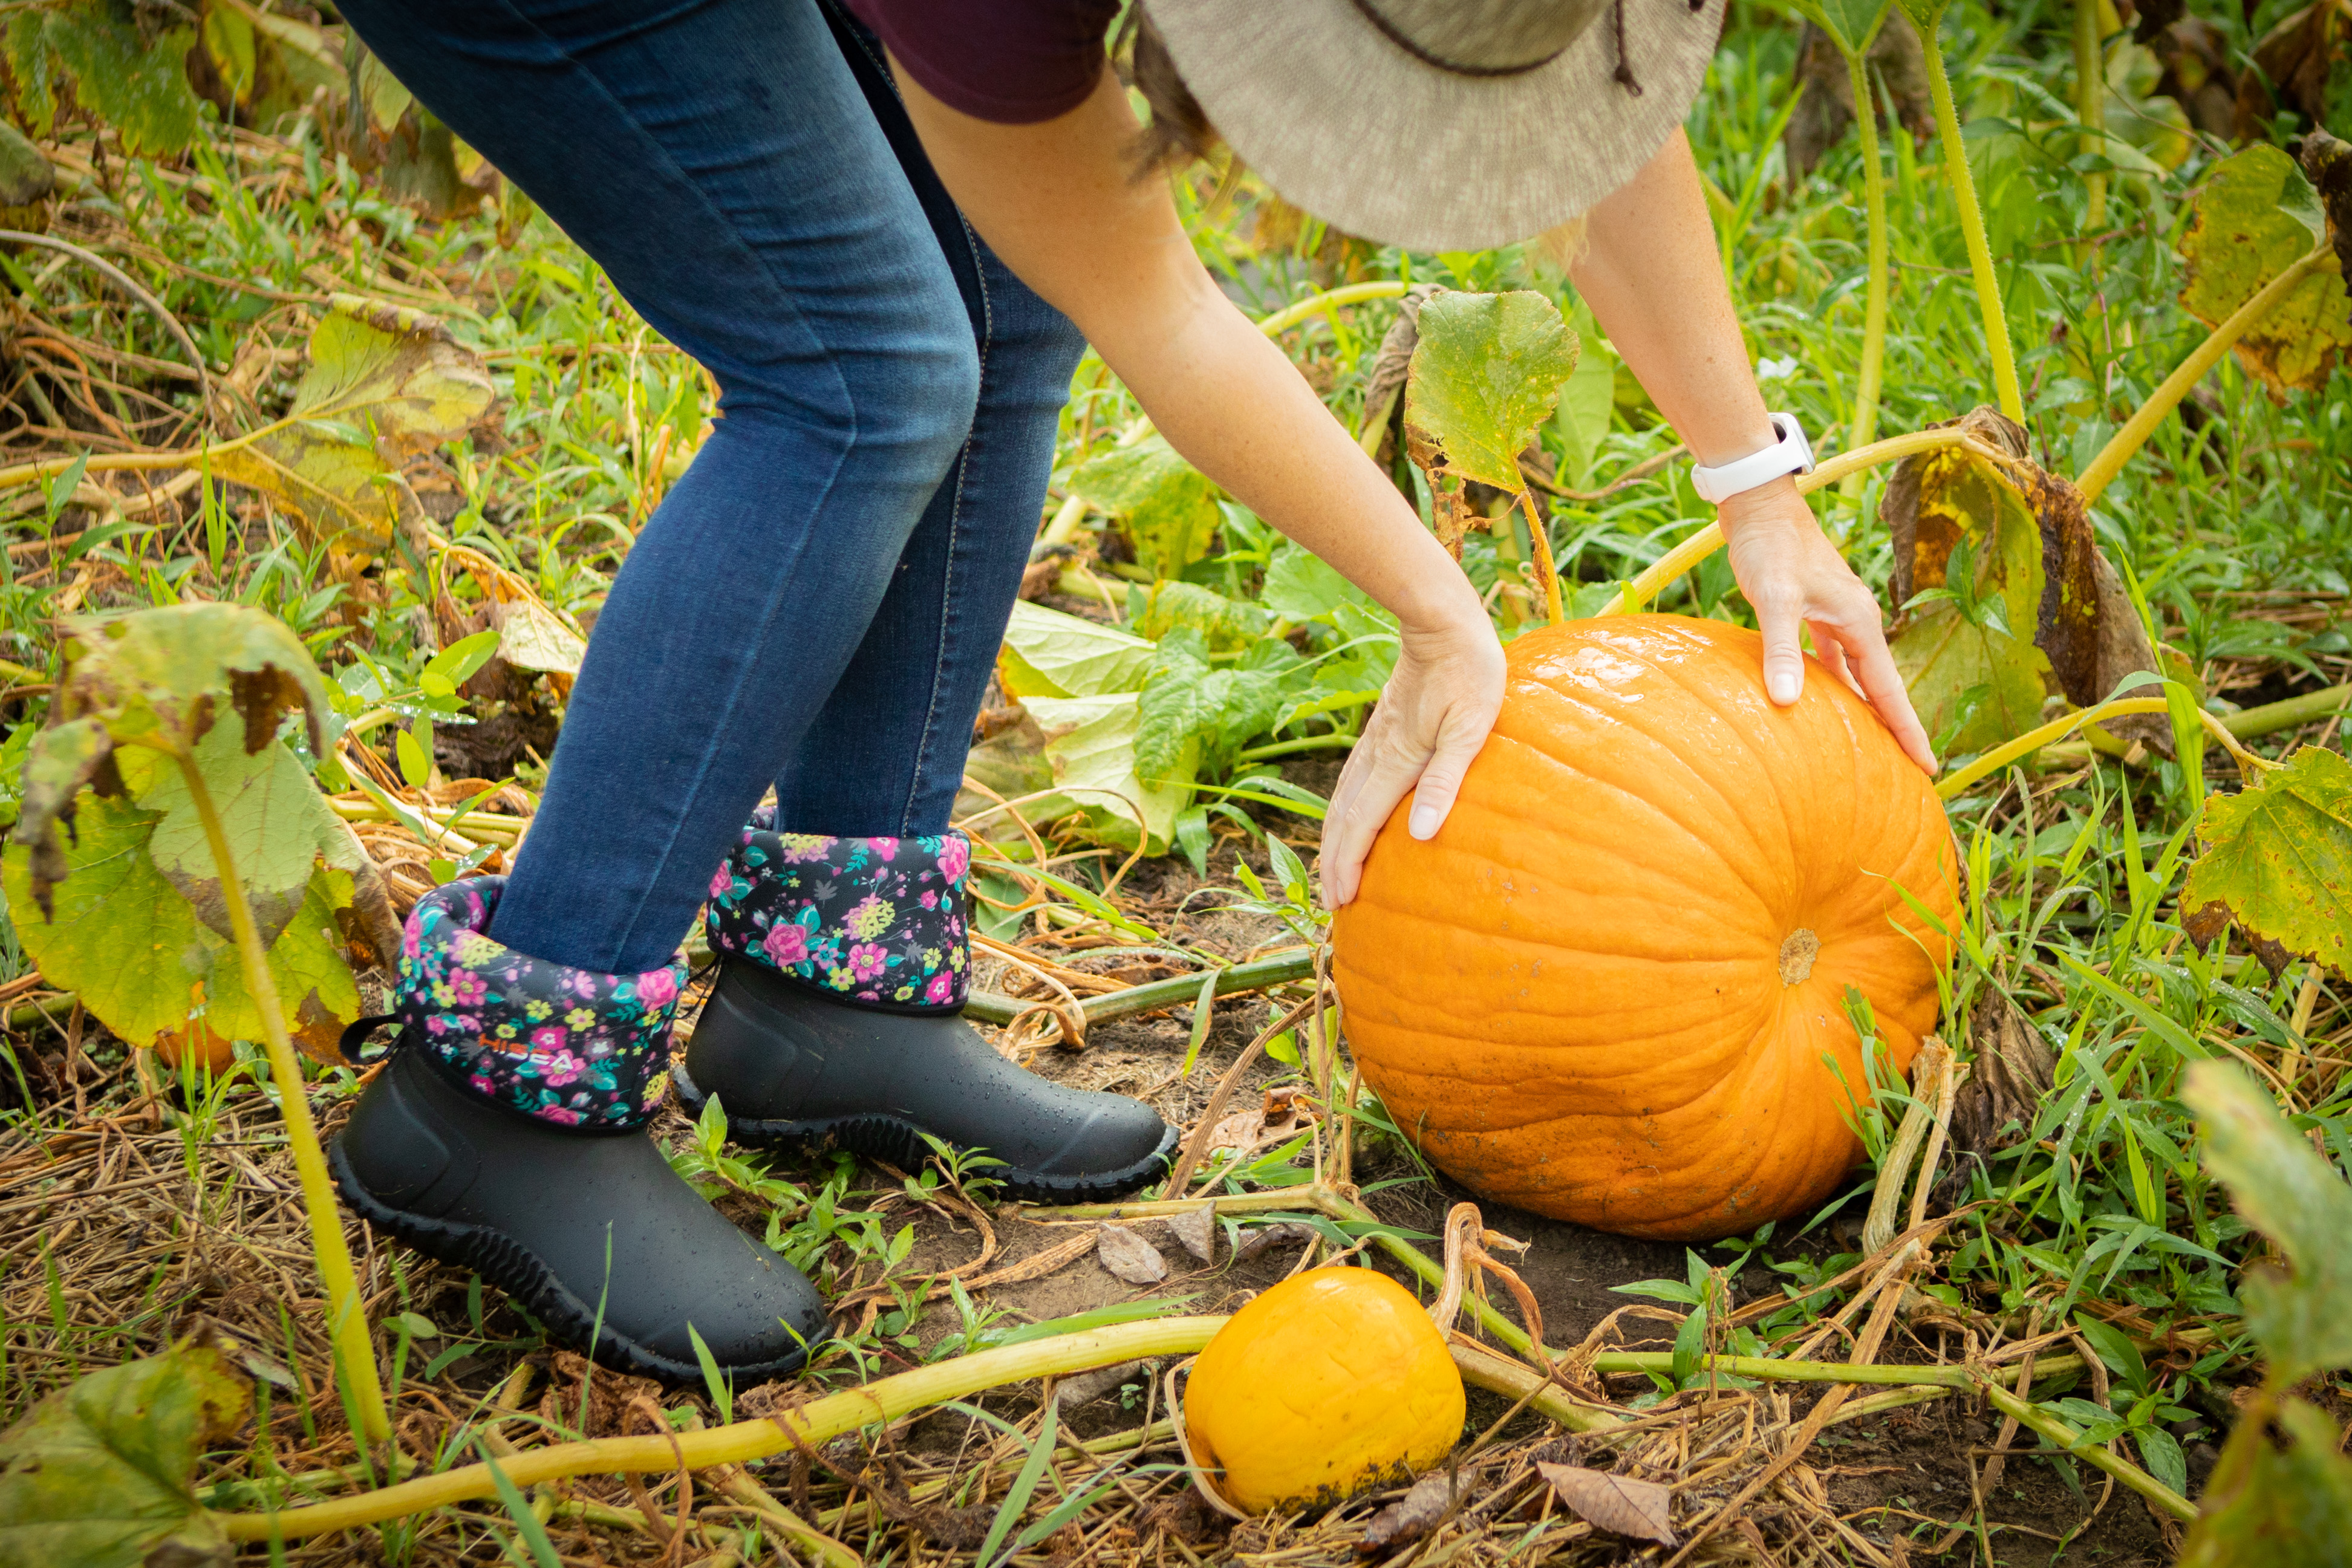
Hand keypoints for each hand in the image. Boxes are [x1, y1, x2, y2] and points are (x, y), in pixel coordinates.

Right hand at [1319, 611, 1506, 908]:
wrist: (1443, 622)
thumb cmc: (1469, 671)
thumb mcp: (1470, 728)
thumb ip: (1444, 780)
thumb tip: (1419, 834)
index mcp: (1398, 759)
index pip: (1363, 823)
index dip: (1349, 863)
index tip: (1341, 900)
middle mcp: (1378, 753)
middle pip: (1344, 816)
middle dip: (1333, 861)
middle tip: (1329, 902)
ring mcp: (1375, 740)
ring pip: (1342, 798)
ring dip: (1333, 837)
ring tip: (1330, 869)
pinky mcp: (1381, 728)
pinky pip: (1351, 779)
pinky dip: (1342, 809)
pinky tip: (1346, 817)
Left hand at [1718, 478, 1936, 774]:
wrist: (1759, 507)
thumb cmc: (1770, 547)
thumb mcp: (1773, 599)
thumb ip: (1781, 649)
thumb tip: (1786, 702)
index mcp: (1859, 623)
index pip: (1889, 691)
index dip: (1907, 732)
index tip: (1927, 769)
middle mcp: (1855, 623)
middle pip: (1880, 688)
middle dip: (1894, 729)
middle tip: (1905, 773)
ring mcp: (1836, 617)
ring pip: (1856, 675)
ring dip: (1863, 709)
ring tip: (1870, 748)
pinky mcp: (1813, 613)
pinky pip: (1830, 660)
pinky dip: (1831, 684)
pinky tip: (1818, 703)